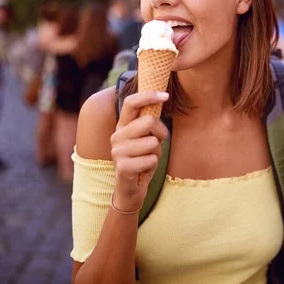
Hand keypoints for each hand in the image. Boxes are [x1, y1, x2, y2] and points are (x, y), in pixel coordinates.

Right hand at [110, 91, 169, 211]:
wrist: (130, 188)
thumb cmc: (141, 159)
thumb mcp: (146, 137)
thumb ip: (149, 121)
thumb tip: (162, 97)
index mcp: (122, 125)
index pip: (131, 103)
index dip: (148, 96)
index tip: (166, 96)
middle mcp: (117, 136)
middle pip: (149, 121)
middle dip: (160, 133)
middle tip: (155, 144)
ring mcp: (117, 152)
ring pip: (153, 143)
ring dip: (156, 153)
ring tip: (147, 159)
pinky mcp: (123, 167)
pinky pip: (151, 160)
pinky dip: (153, 165)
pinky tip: (143, 170)